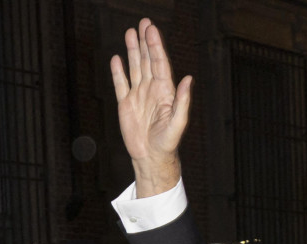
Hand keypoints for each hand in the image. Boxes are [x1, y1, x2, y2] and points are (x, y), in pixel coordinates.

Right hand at [109, 18, 191, 196]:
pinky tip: (117, 58)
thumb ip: (183, 100)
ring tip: (130, 33)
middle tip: (143, 23)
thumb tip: (189, 78)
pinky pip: (121, 84)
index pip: (160, 63)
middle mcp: (152, 89)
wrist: (151, 157)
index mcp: (165, 91)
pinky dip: (118, 71)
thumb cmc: (168, 142)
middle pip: (148, 60)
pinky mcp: (126, 105)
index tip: (151, 30)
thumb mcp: (178, 122)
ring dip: (133, 50)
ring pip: (135, 68)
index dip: (156, 46)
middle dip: (146, 41)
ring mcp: (138, 96)